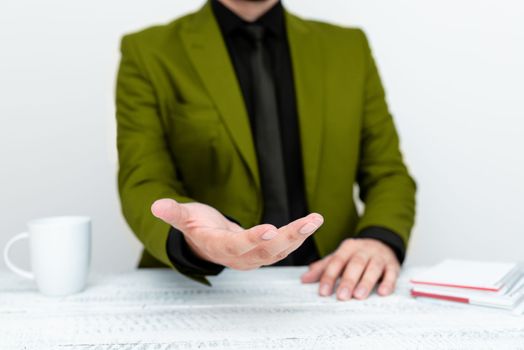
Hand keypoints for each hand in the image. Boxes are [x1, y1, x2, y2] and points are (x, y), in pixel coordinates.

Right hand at [151, 199, 323, 269]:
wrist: (205, 243)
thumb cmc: (196, 227)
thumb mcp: (184, 217)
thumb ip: (173, 212)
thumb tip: (156, 205)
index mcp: (219, 247)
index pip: (237, 246)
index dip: (253, 240)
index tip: (271, 230)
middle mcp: (239, 256)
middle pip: (266, 251)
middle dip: (289, 238)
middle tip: (308, 223)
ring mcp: (253, 257)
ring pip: (279, 251)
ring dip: (299, 236)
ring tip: (316, 220)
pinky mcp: (263, 253)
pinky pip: (283, 248)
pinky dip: (298, 236)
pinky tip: (312, 223)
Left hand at [301, 238, 399, 299]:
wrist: (381, 243)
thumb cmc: (355, 255)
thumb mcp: (339, 258)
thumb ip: (322, 268)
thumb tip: (304, 279)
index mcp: (348, 248)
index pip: (337, 261)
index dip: (329, 276)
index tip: (323, 292)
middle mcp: (363, 250)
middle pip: (355, 264)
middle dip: (348, 280)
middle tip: (342, 296)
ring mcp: (379, 257)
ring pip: (373, 268)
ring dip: (366, 282)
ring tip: (359, 296)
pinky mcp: (393, 264)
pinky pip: (391, 273)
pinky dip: (388, 282)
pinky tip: (382, 292)